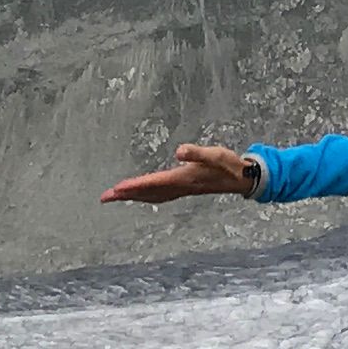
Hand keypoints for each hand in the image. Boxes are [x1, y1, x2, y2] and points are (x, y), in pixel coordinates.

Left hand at [101, 142, 264, 205]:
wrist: (242, 178)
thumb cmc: (229, 164)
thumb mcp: (215, 154)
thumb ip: (197, 153)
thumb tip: (179, 151)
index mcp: (184, 178)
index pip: (154, 183)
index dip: (135, 186)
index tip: (117, 188)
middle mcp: (180, 186)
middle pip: (148, 193)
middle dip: (127, 195)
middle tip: (105, 197)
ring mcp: (182, 189)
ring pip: (152, 196)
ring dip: (134, 196)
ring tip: (116, 197)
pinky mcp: (185, 187)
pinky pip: (160, 195)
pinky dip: (147, 195)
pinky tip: (142, 195)